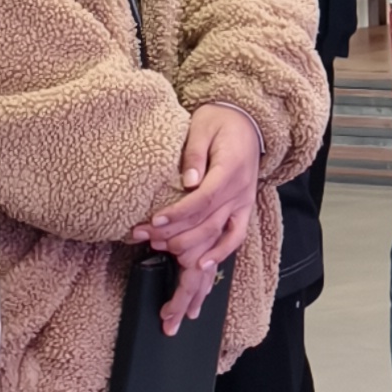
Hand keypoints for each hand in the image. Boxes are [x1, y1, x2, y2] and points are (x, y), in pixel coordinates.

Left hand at [141, 102, 264, 325]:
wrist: (248, 122)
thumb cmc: (220, 122)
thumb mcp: (204, 126)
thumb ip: (195, 153)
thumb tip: (187, 179)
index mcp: (231, 171)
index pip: (202, 199)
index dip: (177, 214)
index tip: (152, 223)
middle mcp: (240, 192)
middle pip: (206, 224)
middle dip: (172, 236)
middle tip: (143, 239)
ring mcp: (243, 205)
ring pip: (218, 238)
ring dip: (190, 252)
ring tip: (160, 251)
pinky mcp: (242, 211)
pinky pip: (235, 239)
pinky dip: (219, 255)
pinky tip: (199, 269)